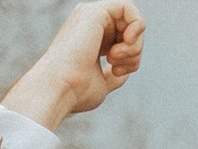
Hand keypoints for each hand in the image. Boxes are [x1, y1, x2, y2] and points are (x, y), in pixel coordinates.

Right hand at [4, 1, 144, 127]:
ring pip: (132, 19)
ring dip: (136, 44)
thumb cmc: (77, 90)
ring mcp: (91, 16)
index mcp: (92, 38)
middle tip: (119, 68)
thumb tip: (124, 73)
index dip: (132, 56)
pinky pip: (128, 8)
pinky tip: (126, 43)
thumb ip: (112, 75)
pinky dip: (136, 27)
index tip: (119, 72)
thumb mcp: (102, 82)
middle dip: (136, 51)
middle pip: (132, 29)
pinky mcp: (94, 12)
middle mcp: (90, 23)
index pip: (125, 38)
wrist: (61, 88)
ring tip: (116, 59)